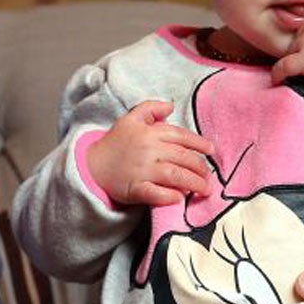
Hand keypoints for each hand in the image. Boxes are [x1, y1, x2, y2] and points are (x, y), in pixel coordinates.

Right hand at [86, 99, 215, 206]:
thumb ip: (150, 108)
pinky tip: (179, 198)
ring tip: (204, 189)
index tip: (211, 151)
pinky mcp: (135, 188)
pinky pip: (156, 193)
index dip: (199, 144)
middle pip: (184, 158)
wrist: (92, 165)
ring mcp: (142, 170)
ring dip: (194, 183)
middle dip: (201, 168)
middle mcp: (149, 150)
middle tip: (209, 177)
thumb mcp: (130, 119)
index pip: (182, 136)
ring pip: (175, 175)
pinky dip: (170, 196)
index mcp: (150, 132)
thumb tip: (171, 106)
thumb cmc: (115, 142)